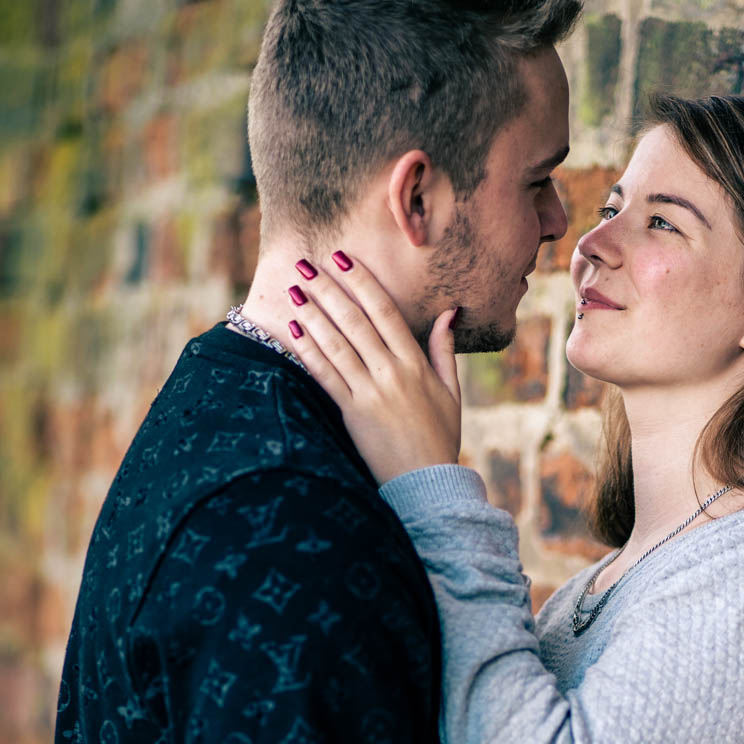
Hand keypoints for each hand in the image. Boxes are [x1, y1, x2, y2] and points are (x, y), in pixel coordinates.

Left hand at [283, 255, 460, 483]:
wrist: (427, 484)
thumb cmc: (440, 438)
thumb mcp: (451, 392)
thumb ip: (444, 350)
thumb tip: (448, 312)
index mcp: (416, 365)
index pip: (386, 312)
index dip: (363, 282)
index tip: (344, 259)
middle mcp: (391, 374)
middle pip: (355, 321)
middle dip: (328, 289)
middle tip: (304, 264)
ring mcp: (370, 394)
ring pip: (336, 344)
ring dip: (312, 314)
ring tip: (293, 290)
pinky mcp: (352, 414)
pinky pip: (326, 376)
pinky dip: (308, 352)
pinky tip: (292, 331)